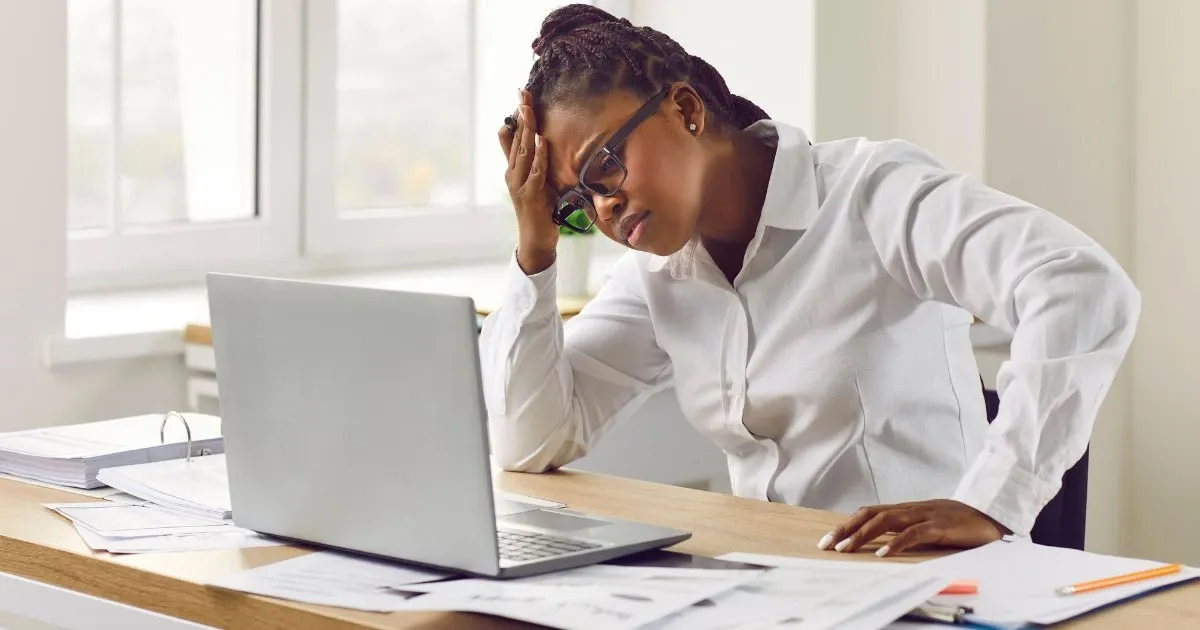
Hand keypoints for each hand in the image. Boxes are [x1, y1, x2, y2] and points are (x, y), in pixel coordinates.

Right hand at [498, 89, 557, 273]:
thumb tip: (536, 144)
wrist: (534, 240)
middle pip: (516, 139)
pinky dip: (538, 156)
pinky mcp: (530, 195)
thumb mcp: (533, 182)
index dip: (516, 116)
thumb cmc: (537, 210)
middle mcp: (512, 174)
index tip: (521, 95)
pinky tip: (542, 142)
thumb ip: (533, 164)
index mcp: (512, 169)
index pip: (510, 137)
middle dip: (521, 115)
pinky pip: (535, 172)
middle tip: (524, 92)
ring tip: (529, 109)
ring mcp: (519, 184)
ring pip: (522, 152)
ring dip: (527, 130)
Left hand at [818, 499, 1010, 556]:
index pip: (869, 513)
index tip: (828, 540)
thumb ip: (905, 530)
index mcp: (906, 510)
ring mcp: (925, 515)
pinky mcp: (940, 526)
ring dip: (863, 535)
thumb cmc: (959, 523)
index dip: (847, 525)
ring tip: (846, 549)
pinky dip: (897, 543)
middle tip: (826, 545)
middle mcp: (910, 509)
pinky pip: (914, 533)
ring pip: (886, 521)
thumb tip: (881, 541)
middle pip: (870, 514)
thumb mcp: (926, 526)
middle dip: (846, 529)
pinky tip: (883, 554)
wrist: (993, 514)